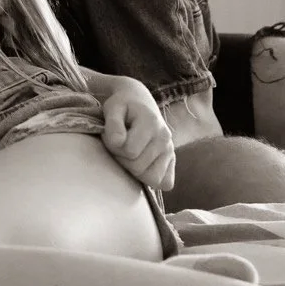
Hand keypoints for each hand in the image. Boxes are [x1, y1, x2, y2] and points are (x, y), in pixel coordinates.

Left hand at [98, 76, 175, 192]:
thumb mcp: (113, 108)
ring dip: (135, 170)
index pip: (129, 151)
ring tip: (130, 153)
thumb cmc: (123, 106)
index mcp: (151, 123)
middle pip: (138, 167)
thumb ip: (113, 124)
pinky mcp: (172, 160)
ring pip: (151, 178)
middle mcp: (165, 138)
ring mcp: (170, 150)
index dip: (114, 146)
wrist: (139, 102)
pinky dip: (152, 178)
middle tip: (119, 144)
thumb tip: (118, 143)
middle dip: (122, 158)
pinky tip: (143, 164)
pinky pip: (165, 183)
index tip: (111, 136)